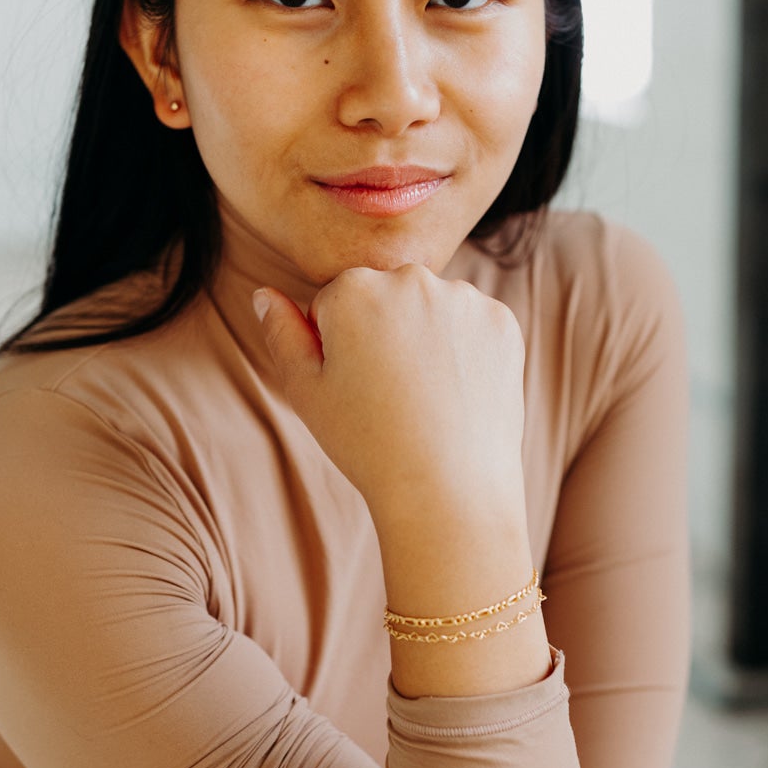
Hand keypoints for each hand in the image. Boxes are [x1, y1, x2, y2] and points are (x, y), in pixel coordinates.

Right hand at [253, 266, 528, 528]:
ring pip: (431, 308)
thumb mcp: (305, 392)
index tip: (355, 387)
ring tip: (426, 397)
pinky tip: (458, 391)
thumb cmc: (368, 444)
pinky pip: (473, 324)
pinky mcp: (502, 322)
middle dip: (383, 332)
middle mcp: (411, 278)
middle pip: (385, 296)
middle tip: (390, 395)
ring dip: (426, 337)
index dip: (339, 348)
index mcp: (353, 288)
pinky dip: (466, 350)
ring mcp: (463, 297)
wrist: (447, 490)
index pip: (336, 301)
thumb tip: (265, 293)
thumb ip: (281, 334)